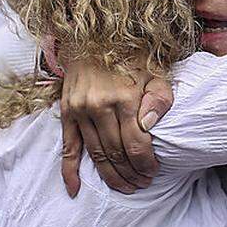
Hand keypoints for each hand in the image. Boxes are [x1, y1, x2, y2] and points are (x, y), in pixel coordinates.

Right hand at [59, 60, 172, 196]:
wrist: (94, 37)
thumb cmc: (131, 59)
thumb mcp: (155, 73)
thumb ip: (159, 100)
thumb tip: (149, 128)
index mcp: (125, 97)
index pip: (136, 144)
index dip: (146, 163)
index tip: (154, 172)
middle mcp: (99, 106)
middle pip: (116, 153)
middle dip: (131, 173)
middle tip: (142, 184)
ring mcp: (80, 111)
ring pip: (96, 154)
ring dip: (111, 176)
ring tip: (125, 187)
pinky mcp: (66, 112)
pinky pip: (68, 147)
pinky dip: (70, 170)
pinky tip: (75, 189)